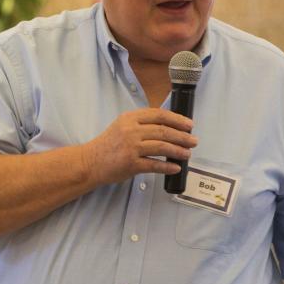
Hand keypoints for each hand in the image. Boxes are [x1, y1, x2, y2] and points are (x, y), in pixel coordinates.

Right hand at [82, 108, 197, 185]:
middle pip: (163, 131)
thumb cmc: (108, 145)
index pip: (159, 115)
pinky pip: (154, 165)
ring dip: (178, 151)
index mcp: (130, 118)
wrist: (90, 162)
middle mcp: (131, 131)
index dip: (177, 120)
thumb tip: (169, 128)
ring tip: (187, 154)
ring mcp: (130, 148)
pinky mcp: (131, 164)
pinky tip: (175, 167)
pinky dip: (167, 166)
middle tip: (193, 141)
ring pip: (162, 147)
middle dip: (182, 136)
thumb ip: (141, 124)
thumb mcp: (122, 126)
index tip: (189, 125)